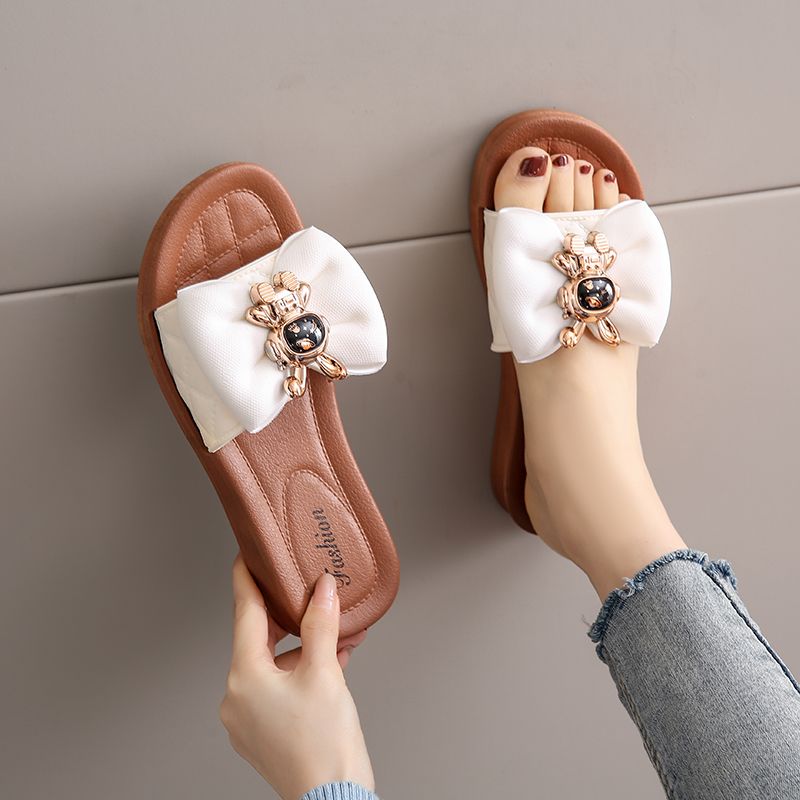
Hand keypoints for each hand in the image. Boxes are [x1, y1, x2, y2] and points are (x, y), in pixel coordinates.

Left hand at [220, 556, 373, 799]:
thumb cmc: (324, 747)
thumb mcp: (325, 673)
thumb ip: (321, 624)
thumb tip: (323, 589)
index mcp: (244, 677)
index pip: (245, 613)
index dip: (247, 579)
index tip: (246, 556)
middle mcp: (237, 697)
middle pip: (261, 638)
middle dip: (293, 616)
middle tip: (311, 593)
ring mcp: (249, 717)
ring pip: (276, 663)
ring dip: (307, 646)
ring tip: (340, 634)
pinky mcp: (265, 731)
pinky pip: (281, 686)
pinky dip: (305, 670)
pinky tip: (333, 660)